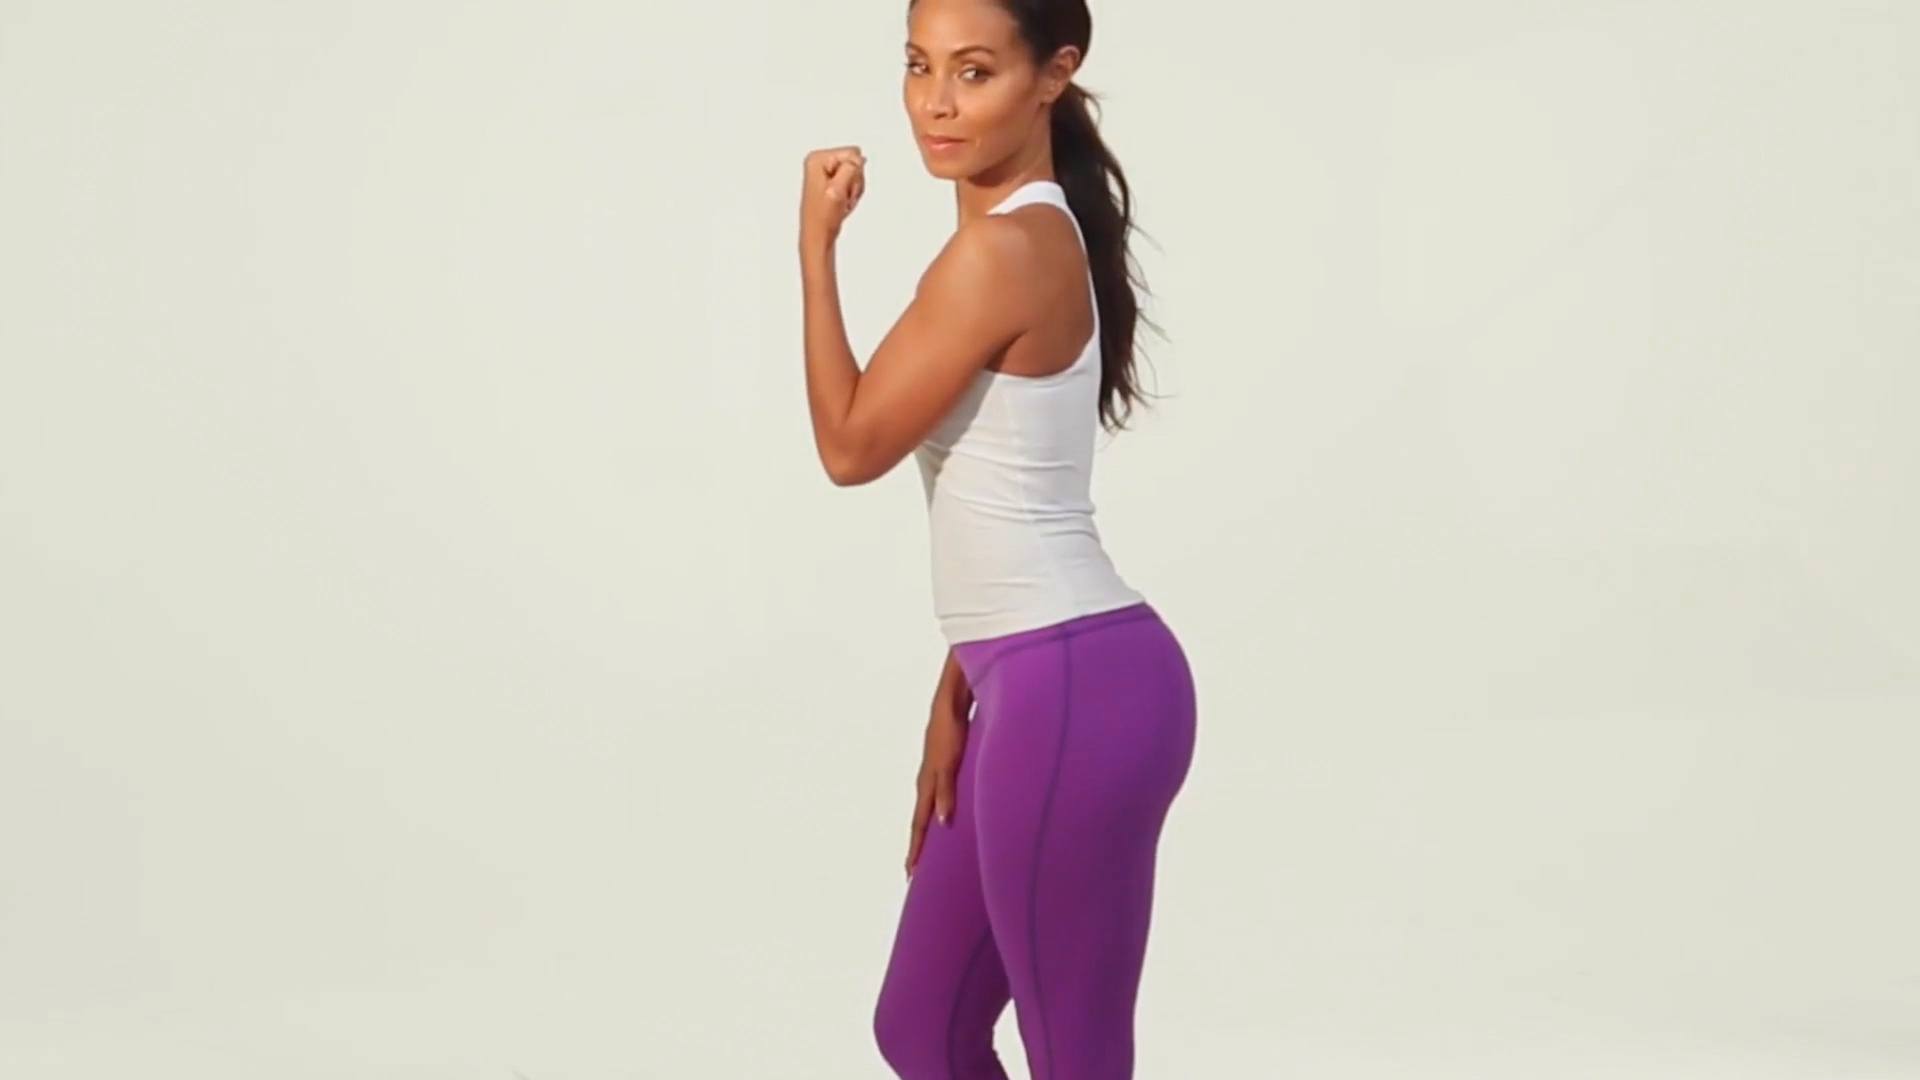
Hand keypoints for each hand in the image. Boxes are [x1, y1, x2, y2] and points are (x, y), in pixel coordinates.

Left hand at [800, 146, 865, 250]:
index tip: (842, 188)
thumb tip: (858, 158)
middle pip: (854, 162)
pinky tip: (841, 203)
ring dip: (853, 190)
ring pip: (856, 174)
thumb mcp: (838, 189)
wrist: (819, 235)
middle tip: (842, 197)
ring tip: (841, 201)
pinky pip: (852, 183)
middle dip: (853, 182)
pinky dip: (851, 195)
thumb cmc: (822, 217)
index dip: (854, 173)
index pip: (852, 153)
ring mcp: (825, 172)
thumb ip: (850, 168)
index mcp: (817, 159)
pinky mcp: (831, 182)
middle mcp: (819, 162)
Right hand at [906, 698, 965, 876]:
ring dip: (925, 830)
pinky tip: (944, 814)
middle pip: (919, 820)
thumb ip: (946, 793)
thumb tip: (941, 823)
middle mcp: (926, 783)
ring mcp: (933, 773)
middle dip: (917, 846)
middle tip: (913, 870)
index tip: (911, 873)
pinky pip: (937, 796)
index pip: (919, 824)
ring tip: (926, 849)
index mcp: (926, 786)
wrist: (949, 705)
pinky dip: (936, 811)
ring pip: (927, 809)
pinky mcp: (943, 765)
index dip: (916, 849)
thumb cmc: (950, 734)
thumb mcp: (949, 765)